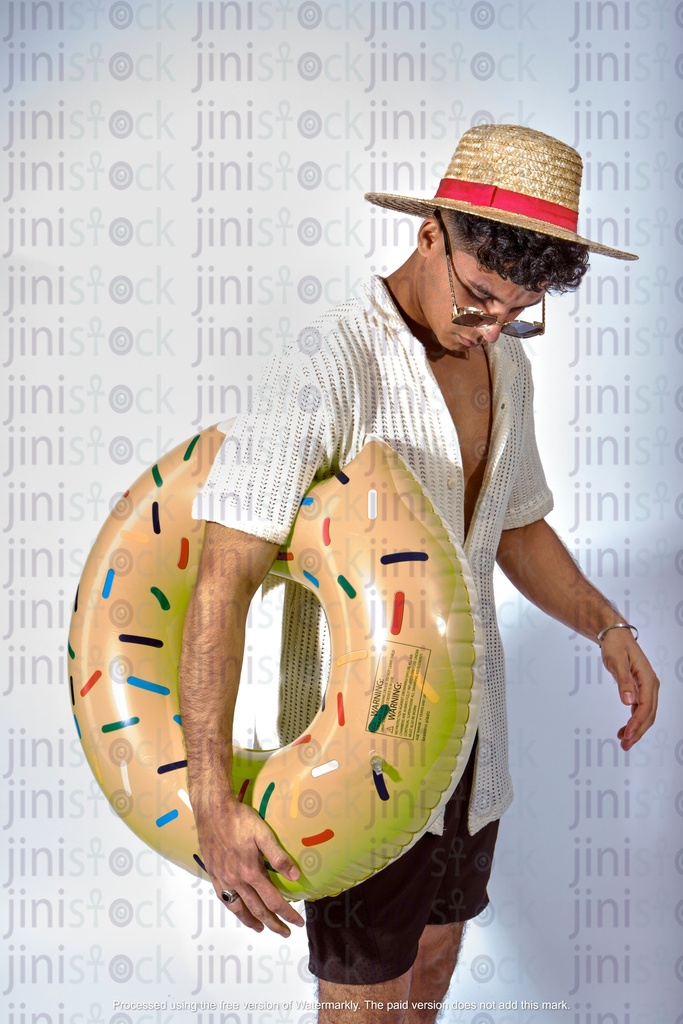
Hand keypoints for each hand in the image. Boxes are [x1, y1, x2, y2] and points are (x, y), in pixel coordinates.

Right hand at [195, 797, 304, 936]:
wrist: (212, 811)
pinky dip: (233, 909)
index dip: (287, 913)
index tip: (297, 922)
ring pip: (239, 908)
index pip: (273, 900)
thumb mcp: (263, 833)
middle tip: (285, 932)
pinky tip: (237, 910)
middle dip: (273, 923)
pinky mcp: (213, 874)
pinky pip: (224, 898)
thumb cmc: (240, 819)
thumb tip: (295, 876)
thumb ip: (279, 856)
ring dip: (252, 921)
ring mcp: (223, 878)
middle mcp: (236, 880)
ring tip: (261, 928)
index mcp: (251, 872)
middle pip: (258, 909)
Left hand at [599, 630, 658, 750]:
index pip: (646, 707)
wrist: (615, 635)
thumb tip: (628, 701)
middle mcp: (651, 685)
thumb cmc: (616, 645)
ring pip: (646, 714)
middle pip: (649, 714)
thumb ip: (623, 681)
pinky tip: (624, 729)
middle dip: (638, 731)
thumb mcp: (616, 661)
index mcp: (648, 679)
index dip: (637, 723)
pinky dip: (634, 721)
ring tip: (623, 742)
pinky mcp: (640, 689)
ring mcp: (647, 688)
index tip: (626, 734)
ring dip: (636, 729)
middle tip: (624, 745)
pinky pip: (640, 709)